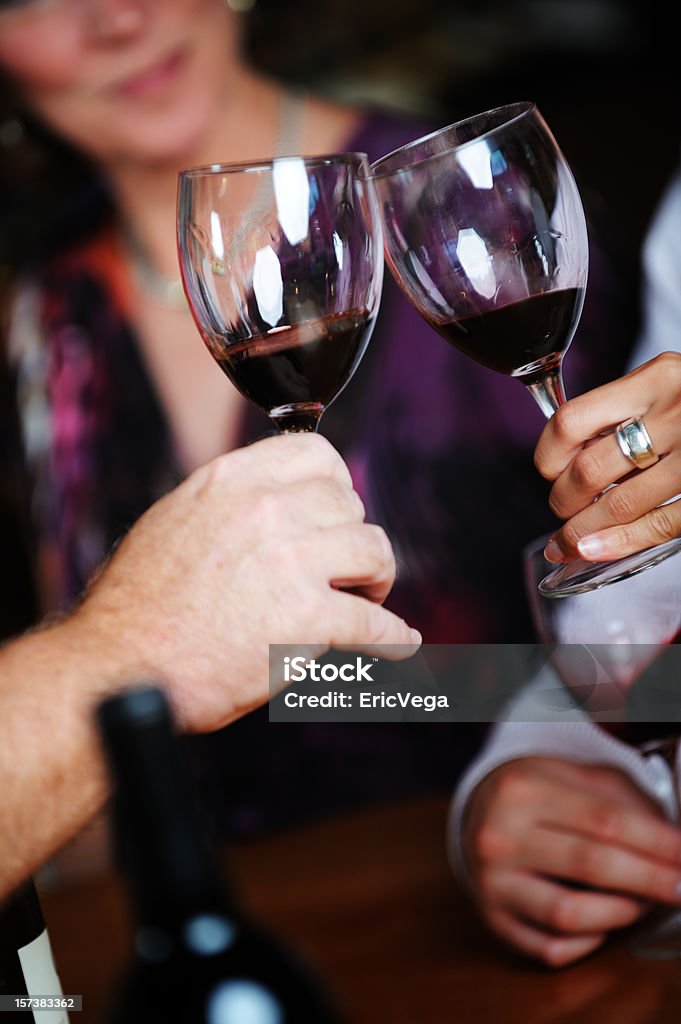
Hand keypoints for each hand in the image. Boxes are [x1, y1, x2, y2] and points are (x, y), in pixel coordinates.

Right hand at [73, 432, 419, 731]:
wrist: (119, 668)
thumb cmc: (137, 609)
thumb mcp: (173, 523)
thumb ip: (227, 505)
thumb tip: (273, 505)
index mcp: (232, 481)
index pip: (316, 453)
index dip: (337, 483)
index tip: (338, 510)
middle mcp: (266, 509)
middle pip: (350, 504)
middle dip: (353, 538)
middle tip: (347, 568)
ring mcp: (291, 561)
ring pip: (374, 551)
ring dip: (376, 578)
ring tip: (366, 599)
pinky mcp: (308, 619)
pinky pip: (376, 622)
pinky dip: (393, 636)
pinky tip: (399, 643)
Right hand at [463, 756, 680, 966]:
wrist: (478, 812)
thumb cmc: (538, 795)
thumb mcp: (572, 776)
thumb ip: (620, 801)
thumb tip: (670, 844)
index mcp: (522, 789)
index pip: (604, 820)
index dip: (655, 842)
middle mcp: (500, 836)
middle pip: (590, 864)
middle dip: (649, 879)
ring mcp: (492, 882)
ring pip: (568, 914)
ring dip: (620, 913)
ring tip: (641, 902)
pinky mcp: (493, 920)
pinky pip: (550, 948)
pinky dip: (587, 942)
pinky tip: (601, 923)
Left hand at [534, 353, 680, 561]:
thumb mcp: (673, 381)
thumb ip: (629, 406)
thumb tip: (569, 454)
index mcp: (659, 378)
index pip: (573, 421)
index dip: (548, 454)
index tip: (548, 470)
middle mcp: (678, 412)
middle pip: (590, 469)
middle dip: (563, 501)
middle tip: (561, 512)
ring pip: (620, 503)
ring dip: (581, 532)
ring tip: (567, 543)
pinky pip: (660, 524)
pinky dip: (620, 542)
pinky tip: (596, 550)